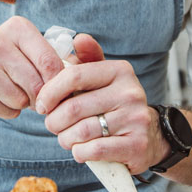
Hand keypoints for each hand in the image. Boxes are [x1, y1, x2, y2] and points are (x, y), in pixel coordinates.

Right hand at [0, 16, 64, 118]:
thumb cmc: (13, 55)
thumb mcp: (33, 46)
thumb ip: (59, 58)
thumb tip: (77, 82)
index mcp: (18, 28)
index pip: (49, 62)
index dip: (59, 82)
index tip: (61, 90)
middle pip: (35, 84)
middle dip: (43, 96)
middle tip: (41, 96)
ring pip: (20, 101)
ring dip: (25, 104)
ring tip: (20, 92)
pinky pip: (6, 112)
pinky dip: (10, 111)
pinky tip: (4, 97)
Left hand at [34, 34, 168, 173]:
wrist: (151, 136)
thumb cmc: (116, 105)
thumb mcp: (104, 78)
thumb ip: (87, 59)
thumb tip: (77, 39)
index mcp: (120, 71)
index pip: (74, 76)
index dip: (50, 92)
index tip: (41, 104)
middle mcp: (130, 92)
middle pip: (74, 108)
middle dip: (54, 121)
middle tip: (52, 125)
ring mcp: (135, 119)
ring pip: (82, 131)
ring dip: (65, 139)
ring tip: (66, 139)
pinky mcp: (137, 145)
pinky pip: (95, 150)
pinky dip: (80, 152)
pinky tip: (80, 150)